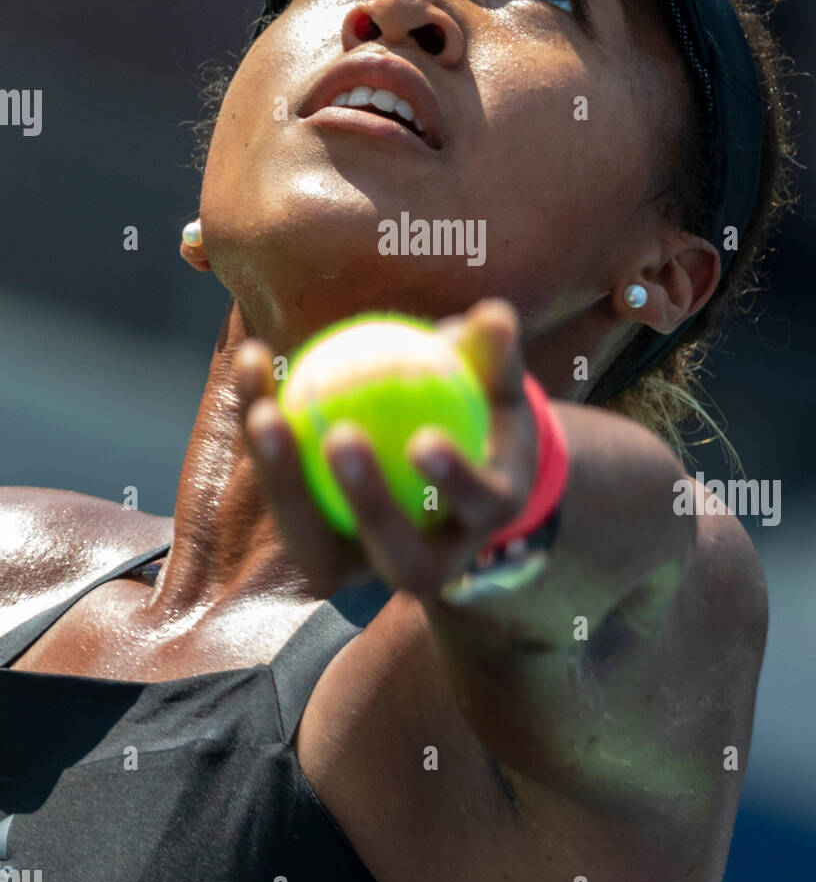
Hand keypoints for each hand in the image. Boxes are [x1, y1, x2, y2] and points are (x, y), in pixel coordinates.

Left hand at [235, 299, 536, 598]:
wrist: (442, 470)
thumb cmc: (477, 411)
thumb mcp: (496, 382)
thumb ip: (495, 352)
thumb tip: (492, 314)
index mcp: (487, 518)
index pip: (478, 506)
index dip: (454, 481)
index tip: (423, 439)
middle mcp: (431, 563)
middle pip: (400, 559)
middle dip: (369, 505)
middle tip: (340, 435)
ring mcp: (367, 567)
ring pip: (318, 551)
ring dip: (286, 484)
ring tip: (265, 413)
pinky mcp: (316, 550)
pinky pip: (284, 497)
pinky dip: (262, 439)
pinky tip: (252, 365)